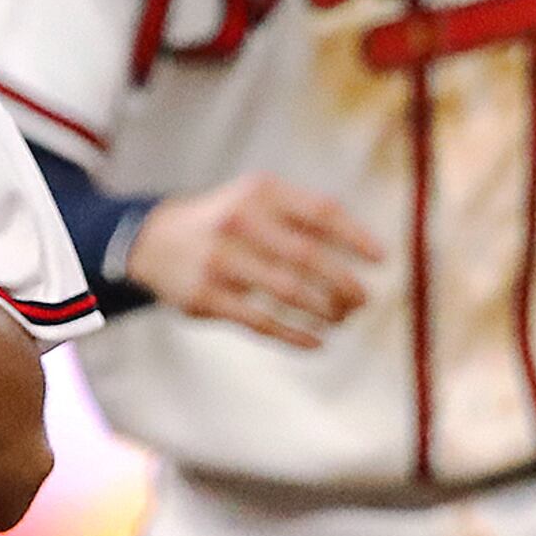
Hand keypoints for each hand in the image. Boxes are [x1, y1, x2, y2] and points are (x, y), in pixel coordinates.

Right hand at [126, 174, 380, 348]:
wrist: (154, 241)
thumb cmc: (227, 222)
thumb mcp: (257, 202)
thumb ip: (304, 217)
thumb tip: (366, 246)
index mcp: (260, 192)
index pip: (320, 212)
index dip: (355, 237)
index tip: (381, 260)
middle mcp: (239, 221)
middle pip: (308, 256)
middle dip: (344, 283)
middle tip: (362, 300)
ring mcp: (220, 260)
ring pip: (288, 291)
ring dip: (324, 311)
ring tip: (341, 319)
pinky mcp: (206, 297)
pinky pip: (261, 322)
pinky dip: (295, 336)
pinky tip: (316, 342)